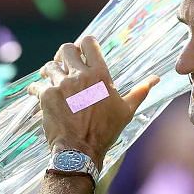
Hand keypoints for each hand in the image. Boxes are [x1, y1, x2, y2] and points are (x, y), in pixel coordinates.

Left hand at [27, 36, 158, 168]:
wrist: (80, 151)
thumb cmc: (106, 131)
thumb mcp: (126, 110)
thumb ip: (140, 91)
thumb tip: (156, 79)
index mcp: (100, 75)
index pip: (89, 43)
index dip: (85, 45)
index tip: (83, 53)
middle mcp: (79, 76)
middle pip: (66, 48)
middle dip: (65, 55)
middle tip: (66, 65)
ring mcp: (61, 85)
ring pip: (49, 65)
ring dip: (51, 70)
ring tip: (53, 79)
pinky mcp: (45, 96)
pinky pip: (37, 84)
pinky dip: (37, 88)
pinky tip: (40, 94)